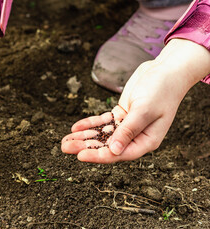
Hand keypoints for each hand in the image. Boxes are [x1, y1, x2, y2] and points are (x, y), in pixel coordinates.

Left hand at [62, 39, 209, 162]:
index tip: (80, 156)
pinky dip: (90, 124)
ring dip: (84, 136)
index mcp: (147, 141)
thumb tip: (114, 150)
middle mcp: (136, 136)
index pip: (119, 154)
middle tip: (65, 147)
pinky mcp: (121, 114)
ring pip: (102, 134)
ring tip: (65, 140)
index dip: (99, 156)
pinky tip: (76, 127)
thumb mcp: (145, 110)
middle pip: (106, 146)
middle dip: (85, 146)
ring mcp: (127, 125)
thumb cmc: (162, 90)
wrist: (165, 70)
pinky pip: (103, 122)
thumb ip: (129, 130)